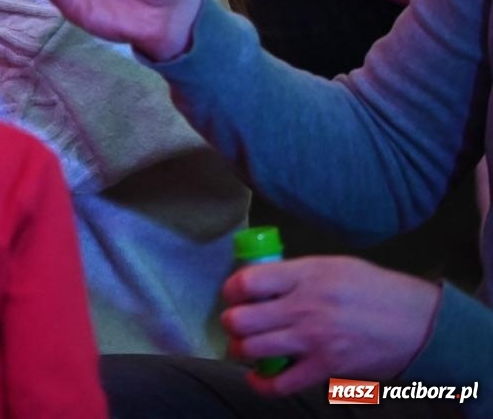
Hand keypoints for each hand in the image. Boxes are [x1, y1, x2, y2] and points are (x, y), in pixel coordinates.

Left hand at [222, 256, 439, 394]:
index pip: (247, 280)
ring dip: (241, 350)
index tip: (235, 295)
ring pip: (252, 349)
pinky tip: (258, 377)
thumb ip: (295, 274)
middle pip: (240, 319)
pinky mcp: (326, 368)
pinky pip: (281, 383)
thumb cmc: (376, 290)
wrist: (419, 323)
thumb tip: (260, 282)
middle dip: (231, 323)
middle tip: (238, 323)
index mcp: (306, 275)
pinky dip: (262, 384)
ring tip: (246, 347)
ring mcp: (314, 340)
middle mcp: (305, 306)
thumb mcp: (334, 266)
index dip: (232, 290)